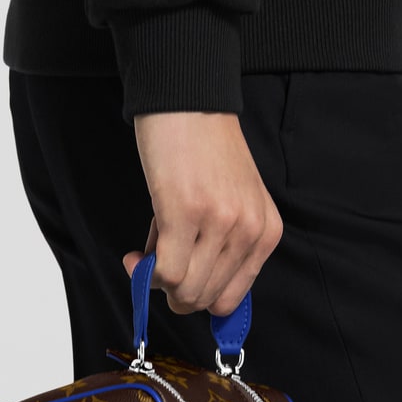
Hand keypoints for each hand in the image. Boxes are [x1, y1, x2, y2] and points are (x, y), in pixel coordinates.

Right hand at [123, 112, 282, 318]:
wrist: (188, 101)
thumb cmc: (204, 151)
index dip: (197, 298)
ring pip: (183, 290)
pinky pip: (163, 271)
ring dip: (156, 280)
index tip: (176, 285)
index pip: (230, 299)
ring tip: (149, 250)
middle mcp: (249, 231)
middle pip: (204, 299)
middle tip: (156, 265)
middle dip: (174, 292)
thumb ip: (221, 248)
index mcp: (266, 232)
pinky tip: (135, 255)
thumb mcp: (232, 204)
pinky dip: (143, 271)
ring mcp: (219, 223)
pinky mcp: (185, 212)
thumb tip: (184, 289)